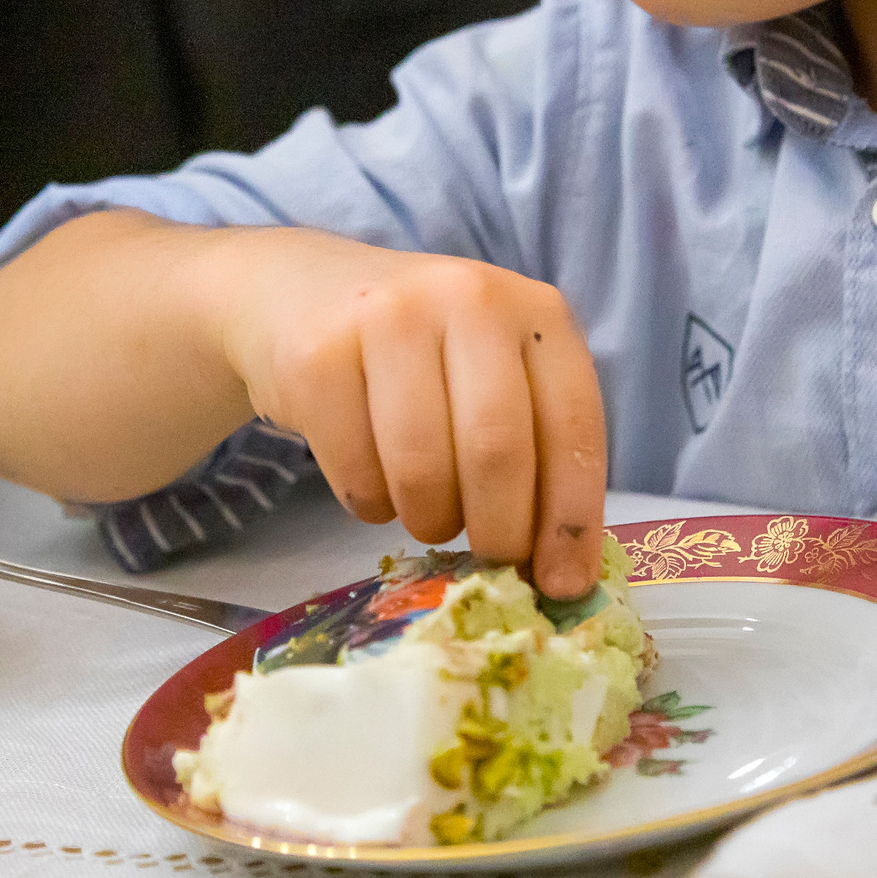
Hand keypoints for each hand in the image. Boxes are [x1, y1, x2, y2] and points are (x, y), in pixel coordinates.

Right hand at [219, 230, 608, 599]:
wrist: (304, 292)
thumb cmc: (423, 352)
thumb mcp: (495, 372)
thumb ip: (536, 445)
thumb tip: (562, 573)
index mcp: (536, 310)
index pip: (572, 424)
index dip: (572, 517)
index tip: (565, 585)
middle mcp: (468, 297)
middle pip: (497, 451)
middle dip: (499, 531)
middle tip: (489, 559)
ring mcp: (388, 317)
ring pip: (423, 469)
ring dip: (430, 520)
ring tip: (427, 512)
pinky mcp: (318, 355)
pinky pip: (357, 474)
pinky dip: (371, 506)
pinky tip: (374, 481)